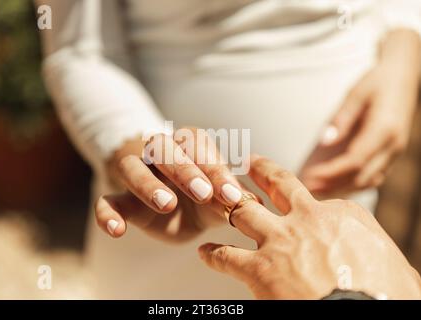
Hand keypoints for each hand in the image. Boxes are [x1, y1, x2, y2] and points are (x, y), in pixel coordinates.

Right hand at [95, 127, 244, 240]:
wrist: (176, 208)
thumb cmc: (202, 197)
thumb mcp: (219, 196)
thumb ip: (231, 198)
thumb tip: (253, 204)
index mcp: (188, 146)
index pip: (198, 147)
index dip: (215, 169)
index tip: (231, 195)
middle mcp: (160, 153)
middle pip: (164, 150)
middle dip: (184, 170)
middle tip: (203, 193)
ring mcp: (138, 174)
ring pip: (132, 168)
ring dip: (147, 184)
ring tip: (166, 204)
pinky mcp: (122, 199)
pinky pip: (106, 200)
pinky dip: (106, 213)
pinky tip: (117, 230)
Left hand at [198, 155, 420, 298]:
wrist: (361, 313)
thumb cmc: (384, 295)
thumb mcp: (392, 264)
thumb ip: (372, 250)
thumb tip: (376, 260)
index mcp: (341, 214)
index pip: (320, 202)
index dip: (306, 202)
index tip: (300, 201)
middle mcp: (307, 219)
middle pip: (278, 185)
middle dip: (261, 170)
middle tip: (249, 161)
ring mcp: (280, 241)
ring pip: (245, 212)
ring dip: (229, 206)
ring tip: (218, 200)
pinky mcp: (260, 268)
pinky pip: (227, 256)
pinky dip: (214, 255)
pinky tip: (205, 254)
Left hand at [301, 29, 420, 194]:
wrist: (404, 76)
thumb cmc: (377, 81)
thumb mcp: (356, 94)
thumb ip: (341, 119)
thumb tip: (325, 142)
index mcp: (384, 129)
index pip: (356, 160)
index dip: (332, 172)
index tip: (310, 177)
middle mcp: (393, 145)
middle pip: (362, 176)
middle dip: (334, 186)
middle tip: (308, 190)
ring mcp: (395, 152)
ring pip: (368, 181)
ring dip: (342, 188)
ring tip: (317, 191)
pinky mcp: (391, 154)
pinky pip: (373, 176)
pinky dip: (353, 183)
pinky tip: (334, 185)